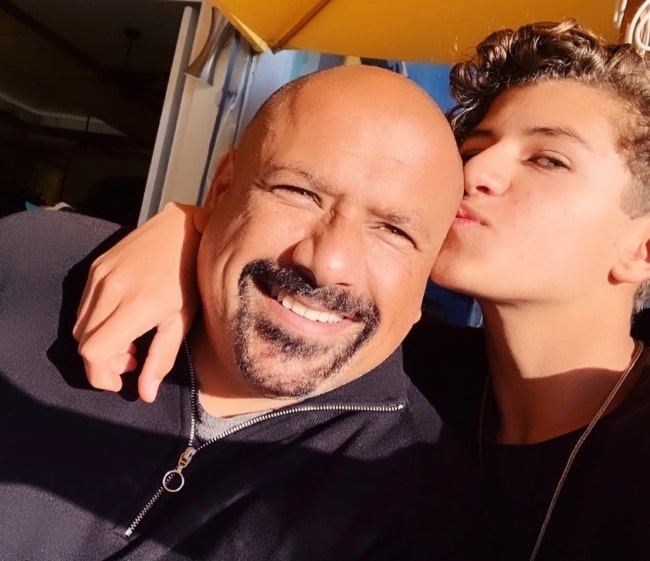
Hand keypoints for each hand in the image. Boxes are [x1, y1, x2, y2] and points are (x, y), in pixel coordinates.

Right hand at [73, 202, 202, 401]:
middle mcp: (110, 290)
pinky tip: (122, 319)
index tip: (122, 379)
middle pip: (83, 343)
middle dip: (103, 361)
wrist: (184, 229)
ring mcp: (100, 275)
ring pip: (80, 326)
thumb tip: (145, 395)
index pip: (93, 352)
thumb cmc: (190, 277)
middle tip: (133, 358)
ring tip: (131, 339)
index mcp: (135, 306)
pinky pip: (83, 306)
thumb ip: (160, 358)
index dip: (101, 375)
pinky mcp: (96, 266)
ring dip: (99, 342)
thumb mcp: (182, 320)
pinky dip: (96, 322)